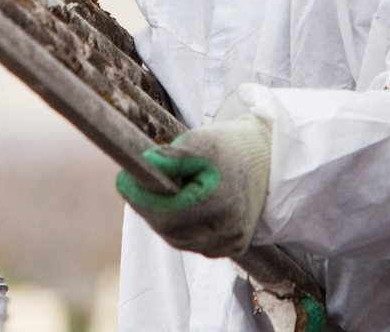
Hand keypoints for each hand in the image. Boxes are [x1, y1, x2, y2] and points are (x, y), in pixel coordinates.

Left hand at [115, 116, 271, 257]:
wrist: (268, 161)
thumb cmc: (230, 147)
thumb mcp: (202, 140)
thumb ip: (173, 156)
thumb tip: (144, 164)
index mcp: (221, 203)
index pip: (166, 212)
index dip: (139, 197)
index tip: (122, 178)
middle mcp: (228, 231)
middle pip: (169, 229)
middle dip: (148, 206)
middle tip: (134, 183)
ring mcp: (231, 243)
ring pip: (178, 239)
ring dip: (162, 217)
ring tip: (158, 191)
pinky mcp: (231, 249)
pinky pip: (192, 242)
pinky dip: (179, 226)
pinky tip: (179, 206)